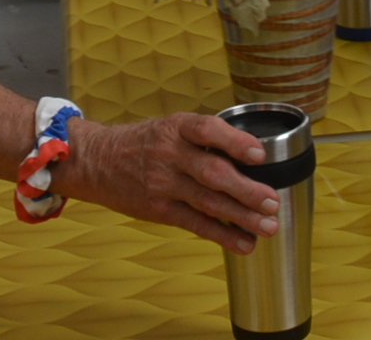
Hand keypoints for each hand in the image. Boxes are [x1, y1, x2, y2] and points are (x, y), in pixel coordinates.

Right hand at [54, 112, 280, 254]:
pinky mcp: (159, 210)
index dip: (235, 142)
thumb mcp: (170, 126)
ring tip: (268, 226)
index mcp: (176, 127)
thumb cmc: (143, 142)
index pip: (207, 130)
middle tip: (273, 201)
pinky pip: (195, 224)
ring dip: (241, 217)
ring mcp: (163, 184)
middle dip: (246, 190)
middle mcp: (170, 154)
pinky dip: (222, 235)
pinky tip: (244, 243)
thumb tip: (250, 155)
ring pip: (208, 202)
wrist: (97, 161)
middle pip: (212, 173)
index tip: (259, 154)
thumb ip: (204, 138)